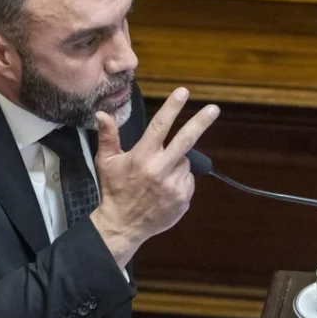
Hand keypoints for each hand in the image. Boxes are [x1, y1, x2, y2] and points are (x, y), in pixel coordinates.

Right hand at [90, 88, 219, 266]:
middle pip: (186, 140)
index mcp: (142, 157)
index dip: (172, 108)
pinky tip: (164, 189)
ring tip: (158, 177)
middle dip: (201, 122)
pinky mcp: (183, 198)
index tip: (183, 93)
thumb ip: (108, 136)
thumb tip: (102, 114)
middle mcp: (160, 169)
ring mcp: (174, 185)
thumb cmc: (114, 190)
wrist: (123, 225)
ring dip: (176, 163)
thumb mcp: (106, 162)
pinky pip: (187, 181)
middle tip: (214, 109)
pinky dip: (180, 180)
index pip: (160, 126)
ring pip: (185, 163)